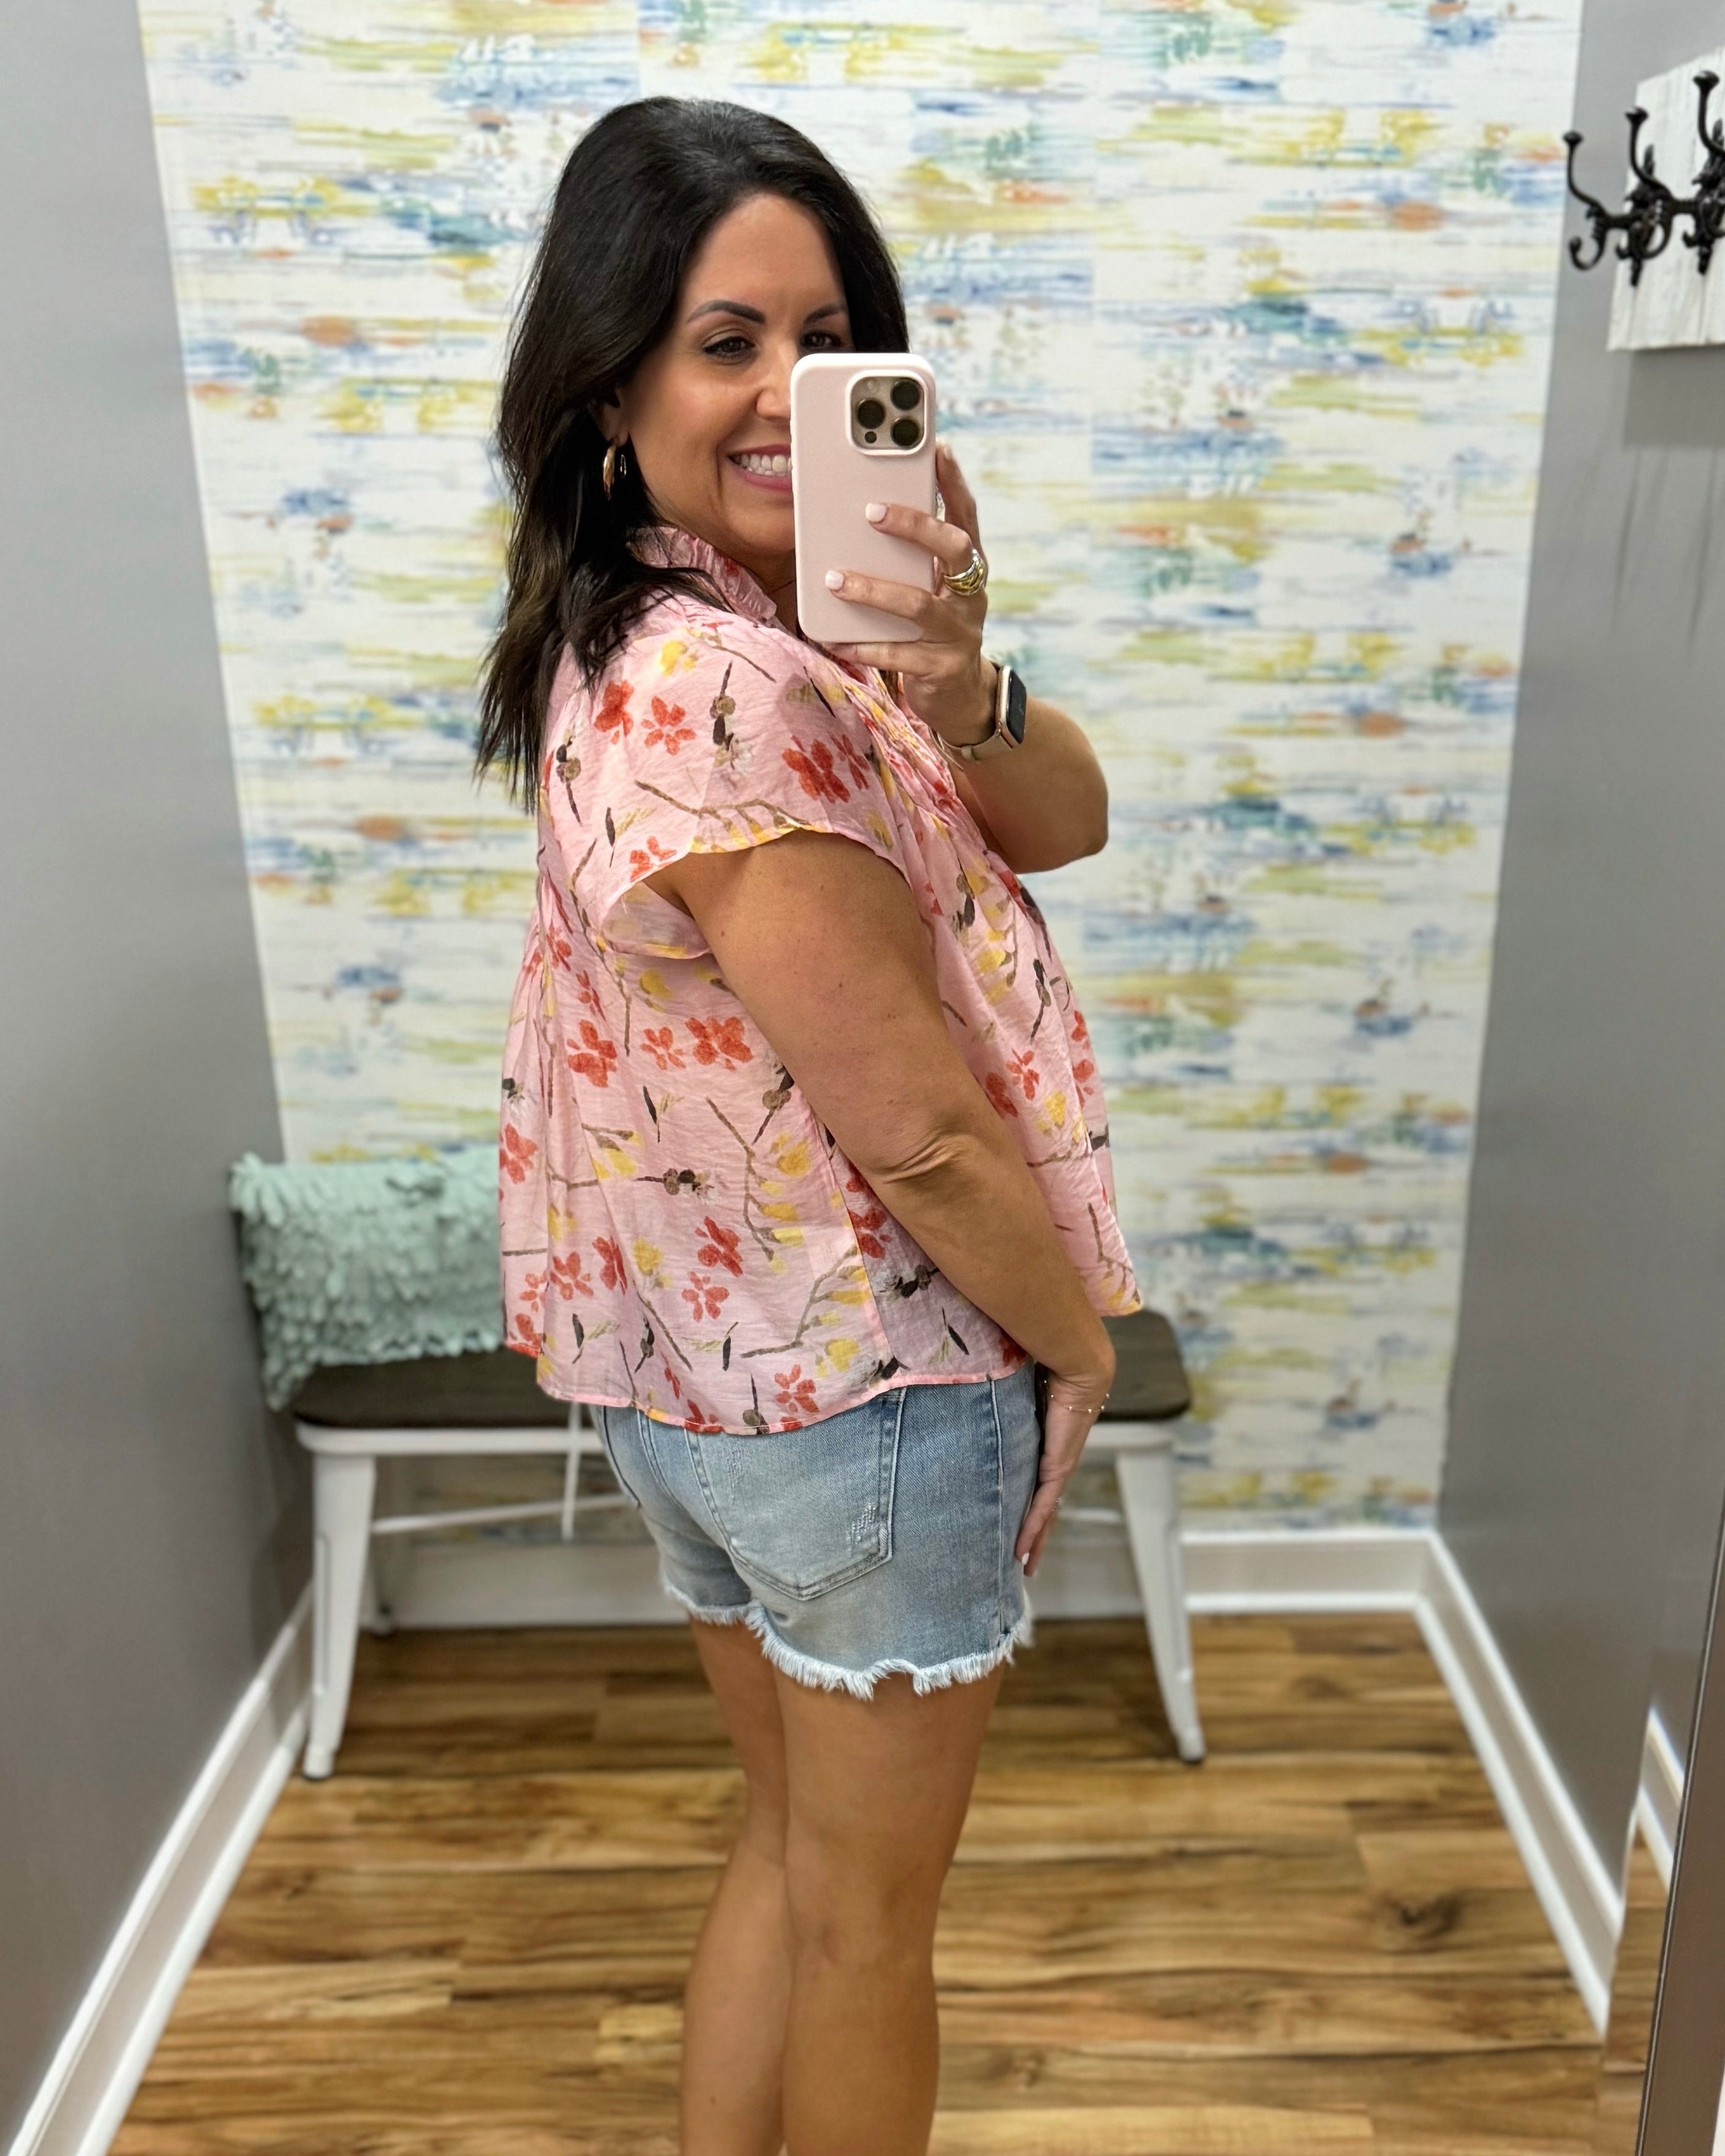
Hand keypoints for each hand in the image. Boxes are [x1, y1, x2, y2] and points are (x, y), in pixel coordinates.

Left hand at [824, 442, 993, 746]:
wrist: (959, 697)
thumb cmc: (931, 629)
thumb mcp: (928, 588)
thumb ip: (909, 558)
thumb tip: (859, 514)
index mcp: (969, 568)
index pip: (966, 515)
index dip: (955, 482)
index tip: (939, 447)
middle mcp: (971, 595)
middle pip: (954, 549)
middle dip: (915, 526)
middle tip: (872, 511)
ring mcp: (959, 633)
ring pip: (918, 604)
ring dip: (873, 589)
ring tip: (835, 580)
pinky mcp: (941, 669)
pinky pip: (899, 655)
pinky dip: (865, 646)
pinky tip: (836, 639)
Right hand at [1016, 1349, 1115, 1578]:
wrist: (1079, 1367)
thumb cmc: (1049, 1371)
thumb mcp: (1019, 1394)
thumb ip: (1002, 1401)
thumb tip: (978, 1391)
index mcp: (1048, 1448)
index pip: (1038, 1485)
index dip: (1030, 1509)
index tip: (1020, 1527)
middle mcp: (1056, 1462)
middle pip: (1045, 1509)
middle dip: (1035, 1537)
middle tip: (1025, 1563)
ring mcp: (1059, 1467)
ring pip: (1045, 1515)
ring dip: (1035, 1541)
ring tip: (1025, 1566)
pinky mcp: (1057, 1467)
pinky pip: (1042, 1506)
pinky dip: (1031, 1529)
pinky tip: (1022, 1549)